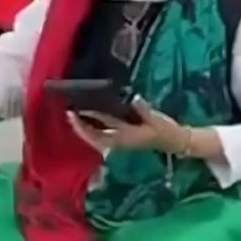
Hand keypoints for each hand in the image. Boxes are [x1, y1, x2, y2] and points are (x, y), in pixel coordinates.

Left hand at [67, 98, 190, 154]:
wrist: (172, 140)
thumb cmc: (163, 129)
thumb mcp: (155, 119)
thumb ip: (144, 110)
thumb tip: (134, 98)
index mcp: (123, 137)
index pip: (97, 134)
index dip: (82, 126)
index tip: (71, 114)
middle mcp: (117, 141)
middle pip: (92, 136)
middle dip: (79, 126)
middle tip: (68, 111)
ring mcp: (119, 141)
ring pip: (96, 136)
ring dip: (85, 127)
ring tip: (76, 113)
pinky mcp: (122, 138)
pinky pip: (102, 134)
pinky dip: (94, 127)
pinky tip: (91, 117)